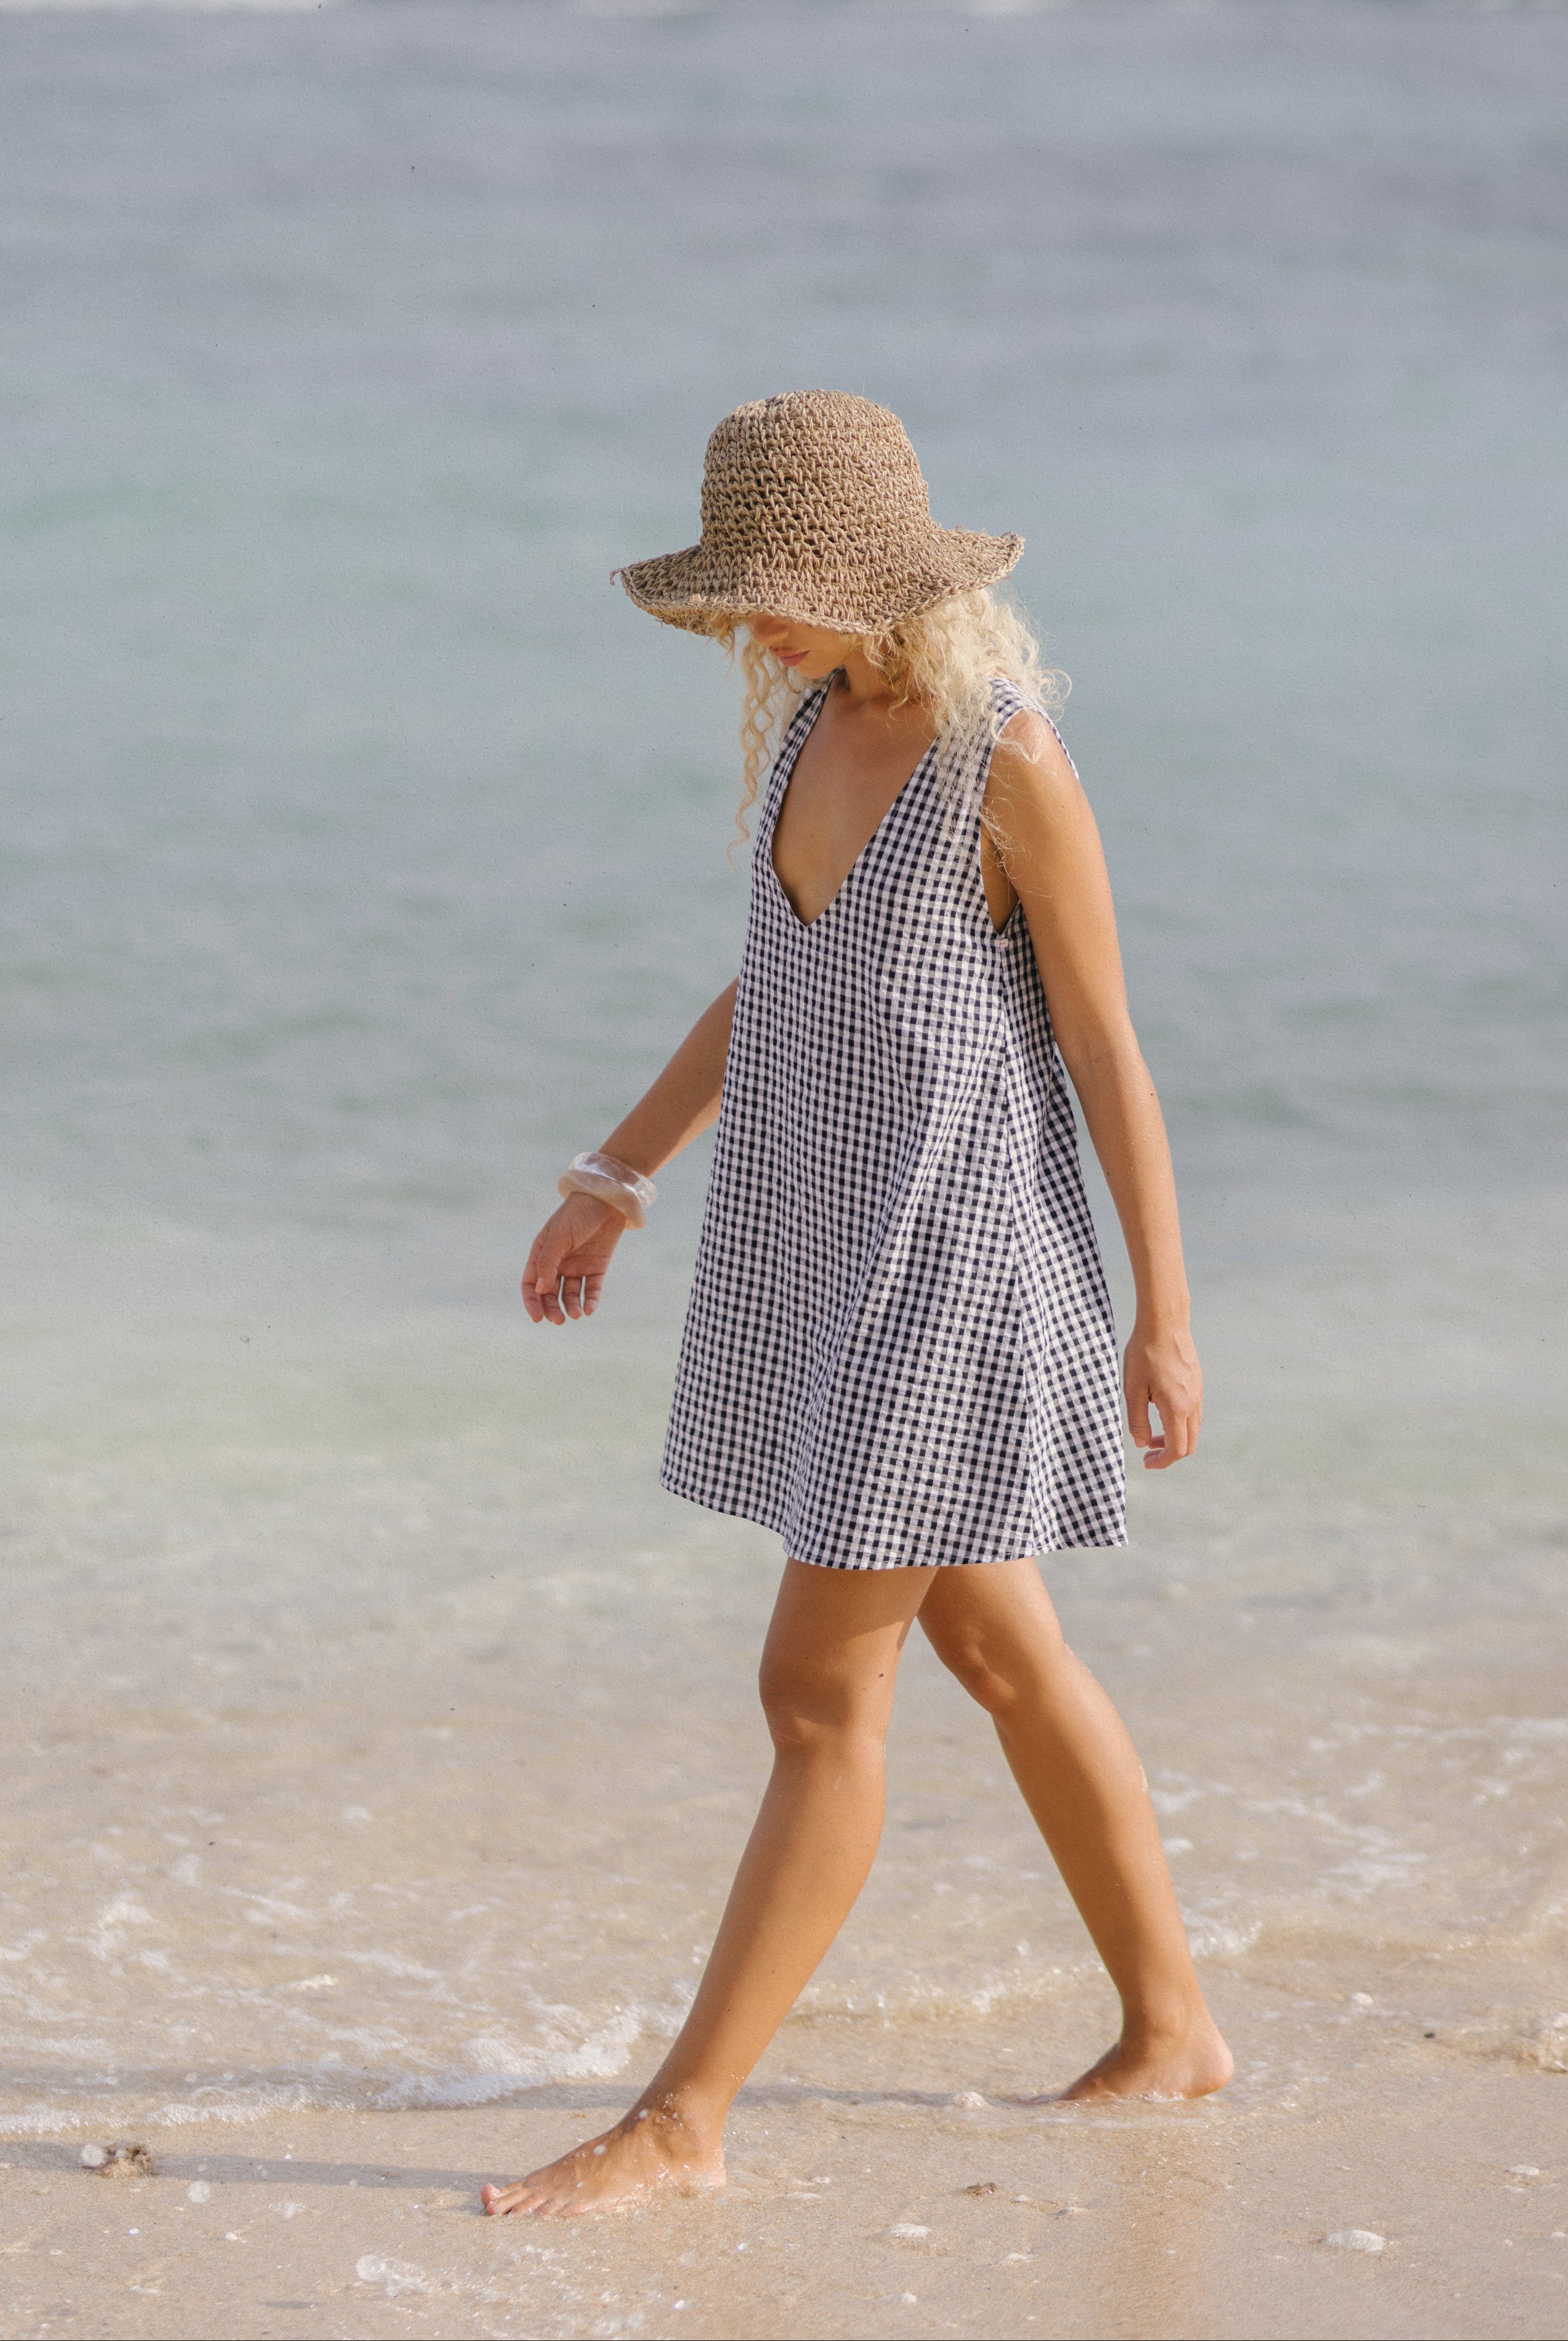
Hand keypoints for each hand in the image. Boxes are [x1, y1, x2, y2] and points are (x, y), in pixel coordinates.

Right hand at [522, 1193, 625, 1324]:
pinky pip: (592, 1289)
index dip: (532, 1301)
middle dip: (552, 1308)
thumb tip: (538, 1289)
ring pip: (571, 1294)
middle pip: (550, 1293)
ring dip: (571, 1306)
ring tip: (576, 1314)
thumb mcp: (560, 1236)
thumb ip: (547, 1262)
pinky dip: (590, 1301)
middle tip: (559, 1320)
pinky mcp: (597, 1267)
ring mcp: (578, 1265)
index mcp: (542, 1253)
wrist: (608, 1199)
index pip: (531, 1283)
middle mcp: (558, 1262)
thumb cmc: (578, 1213)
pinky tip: (589, 1309)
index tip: (538, 1318)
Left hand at [1124, 1319, 1201, 1469]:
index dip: (1162, 1462)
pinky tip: (1159, 1411)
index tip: (1146, 1462)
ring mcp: (1198, 1393)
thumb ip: (1137, 1420)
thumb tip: (1142, 1443)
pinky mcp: (1196, 1383)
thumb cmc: (1144, 1354)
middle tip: (1147, 1452)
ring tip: (1151, 1432)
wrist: (1164, 1323)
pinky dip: (1179, 1423)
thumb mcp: (1133, 1389)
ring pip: (1192, 1428)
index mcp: (1178, 1408)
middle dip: (1169, 1453)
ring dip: (1174, 1437)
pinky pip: (1193, 1413)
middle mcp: (1193, 1403)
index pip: (1177, 1449)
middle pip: (1189, 1443)